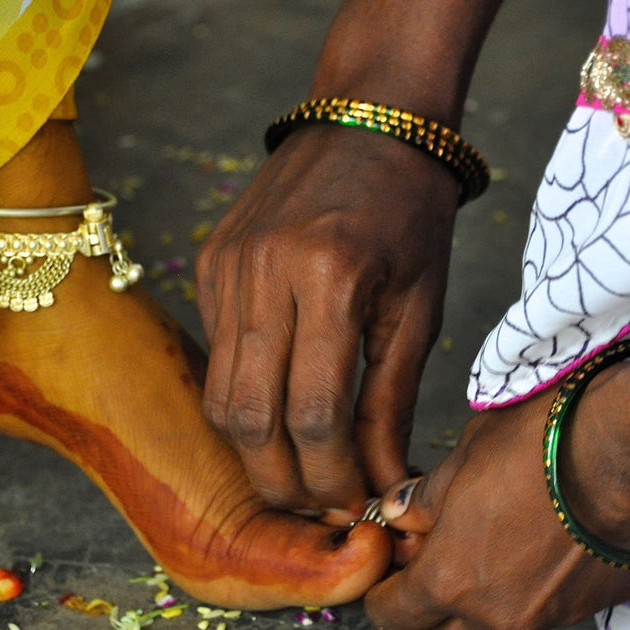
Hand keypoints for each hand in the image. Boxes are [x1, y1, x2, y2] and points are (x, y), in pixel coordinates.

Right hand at [195, 125, 458, 519]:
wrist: (370, 124)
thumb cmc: (411, 216)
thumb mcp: (419, 308)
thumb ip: (391, 400)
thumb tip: (380, 481)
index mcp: (330, 276)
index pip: (314, 414)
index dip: (333, 476)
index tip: (357, 504)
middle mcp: (263, 271)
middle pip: (251, 419)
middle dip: (286, 482)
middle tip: (323, 505)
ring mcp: (225, 265)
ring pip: (221, 396)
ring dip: (258, 452)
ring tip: (302, 473)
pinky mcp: (210, 262)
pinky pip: (218, 355)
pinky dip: (246, 399)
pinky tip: (282, 411)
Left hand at [363, 388, 629, 629]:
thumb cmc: (547, 443)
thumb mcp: (467, 453)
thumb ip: (427, 496)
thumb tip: (402, 512)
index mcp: (452, 579)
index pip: (393, 615)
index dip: (384, 592)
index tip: (392, 569)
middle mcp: (499, 613)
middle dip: (434, 603)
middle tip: (444, 553)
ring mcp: (552, 615)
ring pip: (500, 626)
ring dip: (488, 599)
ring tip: (501, 543)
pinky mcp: (596, 606)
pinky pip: (552, 609)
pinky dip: (539, 588)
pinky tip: (549, 543)